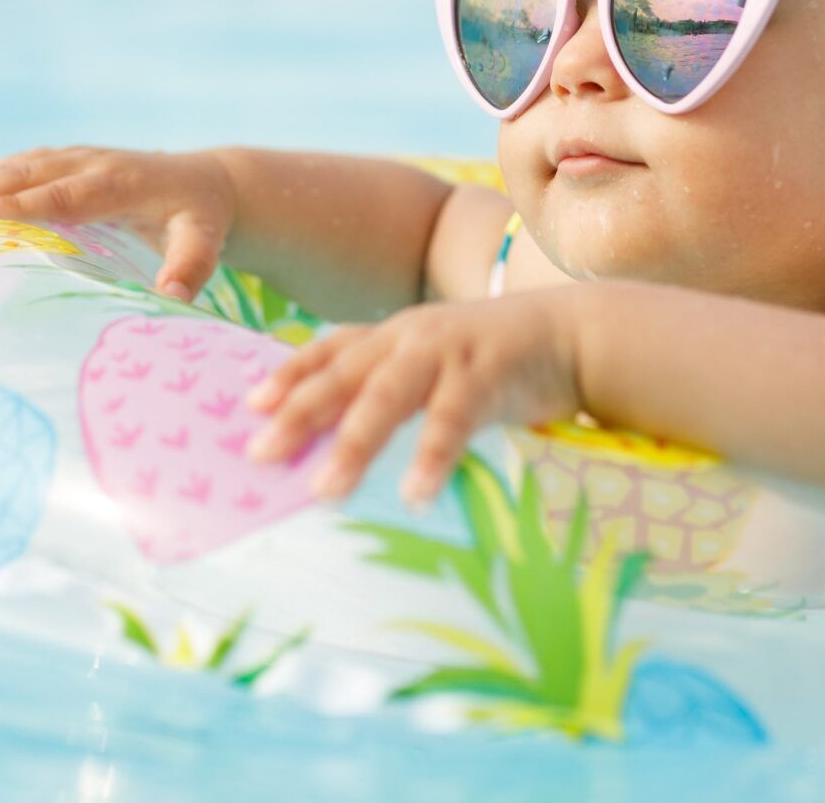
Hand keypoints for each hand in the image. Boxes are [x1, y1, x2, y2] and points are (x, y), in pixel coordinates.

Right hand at [0, 145, 238, 302]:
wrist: (210, 180)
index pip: (68, 195)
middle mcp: (97, 164)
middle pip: (33, 176)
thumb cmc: (203, 216)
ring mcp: (82, 158)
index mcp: (124, 183)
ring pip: (23, 167)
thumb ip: (192, 266)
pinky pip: (28, 166)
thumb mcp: (206, 240)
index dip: (25, 204)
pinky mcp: (72, 160)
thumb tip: (173, 296)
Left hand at [244, 289, 584, 505]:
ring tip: (325, 489)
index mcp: (399, 332)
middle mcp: (416, 335)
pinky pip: (454, 419)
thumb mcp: (436, 362)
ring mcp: (451, 351)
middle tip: (261, 453)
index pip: (334, 347)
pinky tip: (415, 493)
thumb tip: (334, 437)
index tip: (251, 406)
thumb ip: (394, 387)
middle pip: (348, 372)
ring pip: (391, 395)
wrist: (573, 333)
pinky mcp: (490, 372)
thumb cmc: (497, 359)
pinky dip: (432, 456)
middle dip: (302, 412)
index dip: (292, 373)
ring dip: (355, 442)